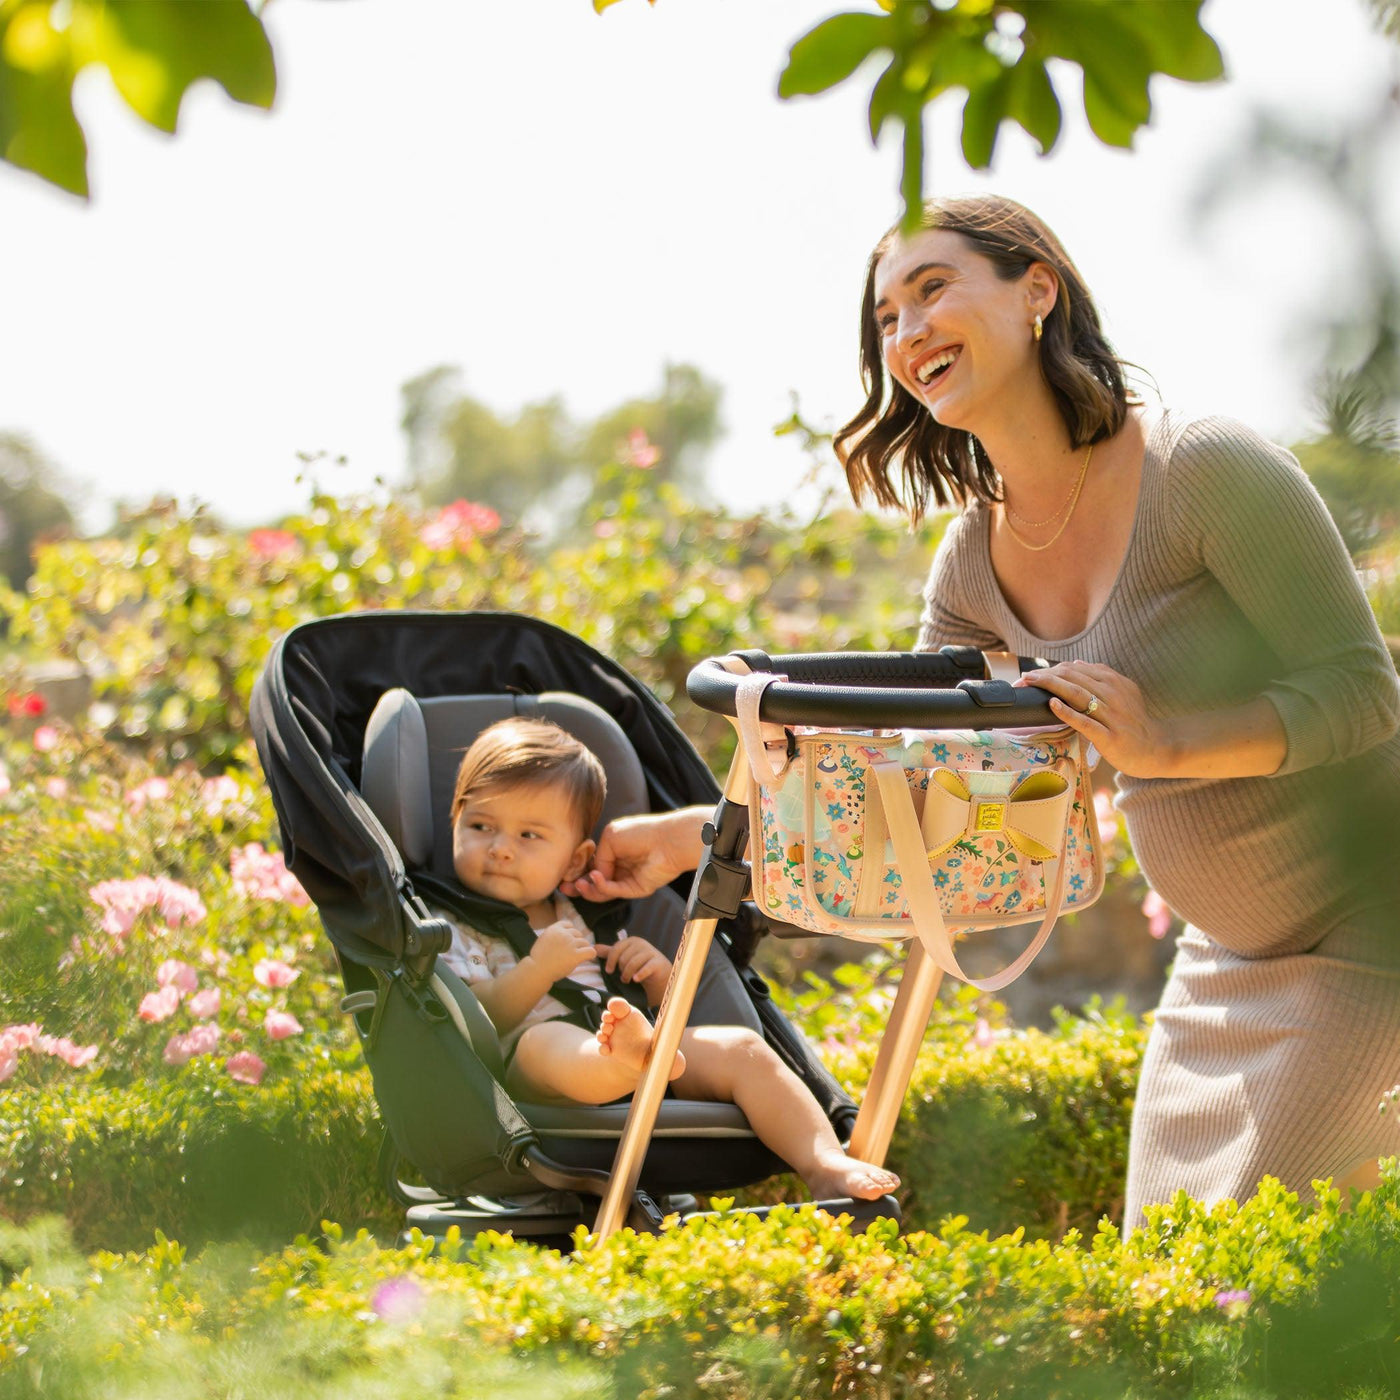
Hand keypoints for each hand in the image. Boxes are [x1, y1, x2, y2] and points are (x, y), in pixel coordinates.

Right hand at [527, 920, 603, 981]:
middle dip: (576, 941)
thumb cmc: (538, 958)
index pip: (569, 924)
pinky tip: (588, 957)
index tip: (569, 940)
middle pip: (578, 933)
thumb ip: (554, 934)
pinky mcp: (576, 955)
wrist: (537, 970)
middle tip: (572, 951)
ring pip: (585, 942)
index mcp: (554, 928)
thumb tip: (565, 934)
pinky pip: (591, 951)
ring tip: (577, 957)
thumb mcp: (543, 939)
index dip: (570, 932)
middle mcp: (564, 934)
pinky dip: (591, 954)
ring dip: (583, 948)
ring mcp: (571, 944)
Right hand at [560, 807, 708, 901]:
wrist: (667, 840)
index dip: (578, 870)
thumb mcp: (610, 837)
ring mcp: (627, 879)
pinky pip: (614, 891)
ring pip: (602, 890)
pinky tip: (595, 877)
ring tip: (578, 885)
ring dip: (588, 888)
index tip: (564, 874)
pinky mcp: (635, 889)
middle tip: (564, 888)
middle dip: (578, 885)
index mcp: (614, 851)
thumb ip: (599, 857)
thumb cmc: (641, 832)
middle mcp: (619, 867)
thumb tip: (595, 875)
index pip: (592, 865)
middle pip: (594, 881)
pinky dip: (602, 886)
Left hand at [601, 935, 672, 1004]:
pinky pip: (646, 968)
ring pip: (633, 963)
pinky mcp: (657, 962)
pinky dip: (639, 975)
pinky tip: (636, 980)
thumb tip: (593, 947)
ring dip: (627, 974)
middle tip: (623, 977)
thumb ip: (609, 952)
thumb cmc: (639, 964)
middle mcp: (641, 944)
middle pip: (624, 957)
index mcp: (631, 941)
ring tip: (627, 980)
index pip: (616, 949)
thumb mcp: (624, 957)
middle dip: (621, 970)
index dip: (610, 961)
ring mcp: (650, 952)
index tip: (609, 971)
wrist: (659, 973)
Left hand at [1013, 661, 1173, 777]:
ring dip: (1051, 686)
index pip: (1076, 670)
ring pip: (1077, 695)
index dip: (1051, 670)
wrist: (1154, 748)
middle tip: (1023, 678)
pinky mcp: (1110, 736)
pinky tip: (1053, 704)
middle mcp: (1113, 694)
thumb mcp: (1122, 693)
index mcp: (1113, 681)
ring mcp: (1112, 715)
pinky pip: (1085, 722)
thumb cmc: (1132, 722)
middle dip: (1045, 676)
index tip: (1031, 674)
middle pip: (1074, 678)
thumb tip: (1077, 663)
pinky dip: (1068, 712)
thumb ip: (1101, 677)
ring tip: (1030, 683)